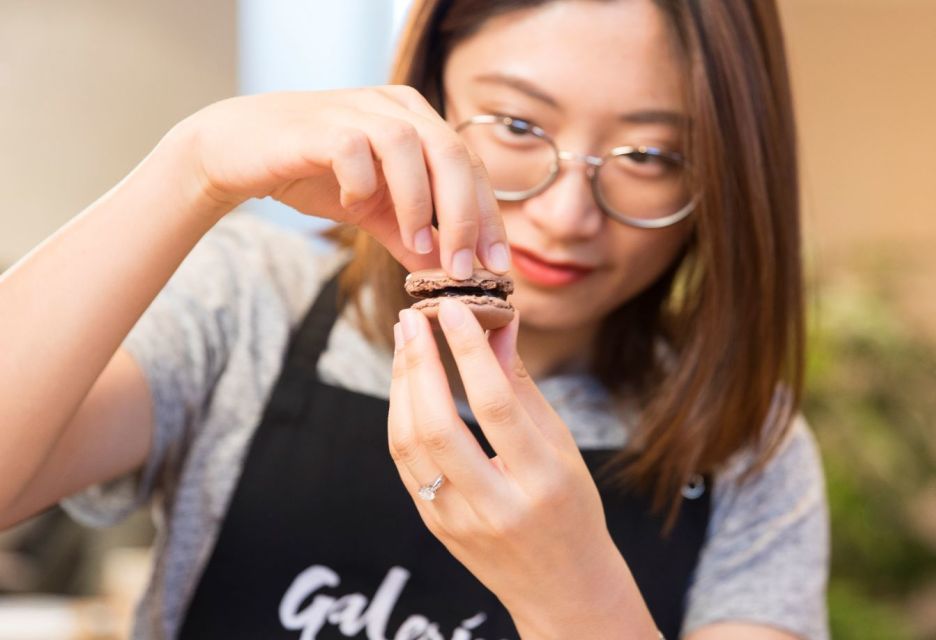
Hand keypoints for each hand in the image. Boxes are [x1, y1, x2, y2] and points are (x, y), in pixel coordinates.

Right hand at [166, 87, 508, 276]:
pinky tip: (353, 206)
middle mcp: (395, 107)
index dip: (488, 215)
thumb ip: (411, 235)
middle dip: (465, 216)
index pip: (470, 166)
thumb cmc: (313, 173)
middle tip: (463, 268)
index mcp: (418, 122)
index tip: (497, 264)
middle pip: (452, 153)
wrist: (239, 151)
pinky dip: (362, 183)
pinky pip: (355, 149)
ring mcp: (358, 109)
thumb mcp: (373, 210)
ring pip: (410, 146)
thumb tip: (450, 273)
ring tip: (418, 245)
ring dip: (420, 203)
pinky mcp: (320, 124)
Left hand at [387, 300, 657, 637]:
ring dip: (401, 386)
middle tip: (413, 317)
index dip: (469, 352)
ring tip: (405, 341)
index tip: (451, 308)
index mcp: (541, 482)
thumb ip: (523, 388)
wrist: (562, 589)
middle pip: (439, 426)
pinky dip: (401, 417)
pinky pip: (406, 464)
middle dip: (419, 364)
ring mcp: (458, 521)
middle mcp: (496, 505)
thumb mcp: (562, 447)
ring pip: (410, 445)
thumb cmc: (571, 510)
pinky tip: (406, 384)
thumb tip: (501, 325)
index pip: (496, 406)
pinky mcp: (434, 527)